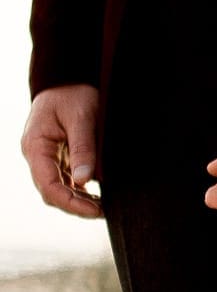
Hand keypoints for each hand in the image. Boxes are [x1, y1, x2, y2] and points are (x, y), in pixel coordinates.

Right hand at [20, 85, 103, 219]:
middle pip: (52, 193)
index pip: (48, 186)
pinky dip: (81, 192)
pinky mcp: (58, 158)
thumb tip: (84, 180)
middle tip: (104, 212)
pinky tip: (98, 197)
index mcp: (36, 146)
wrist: (69, 78)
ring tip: (104, 207)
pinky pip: (66, 181)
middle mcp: (37, 156)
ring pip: (59, 190)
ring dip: (80, 202)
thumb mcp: (81, 117)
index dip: (71, 203)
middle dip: (76, 206)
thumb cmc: (73, 93)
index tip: (95, 211)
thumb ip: (83, 148)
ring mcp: (47, 158)